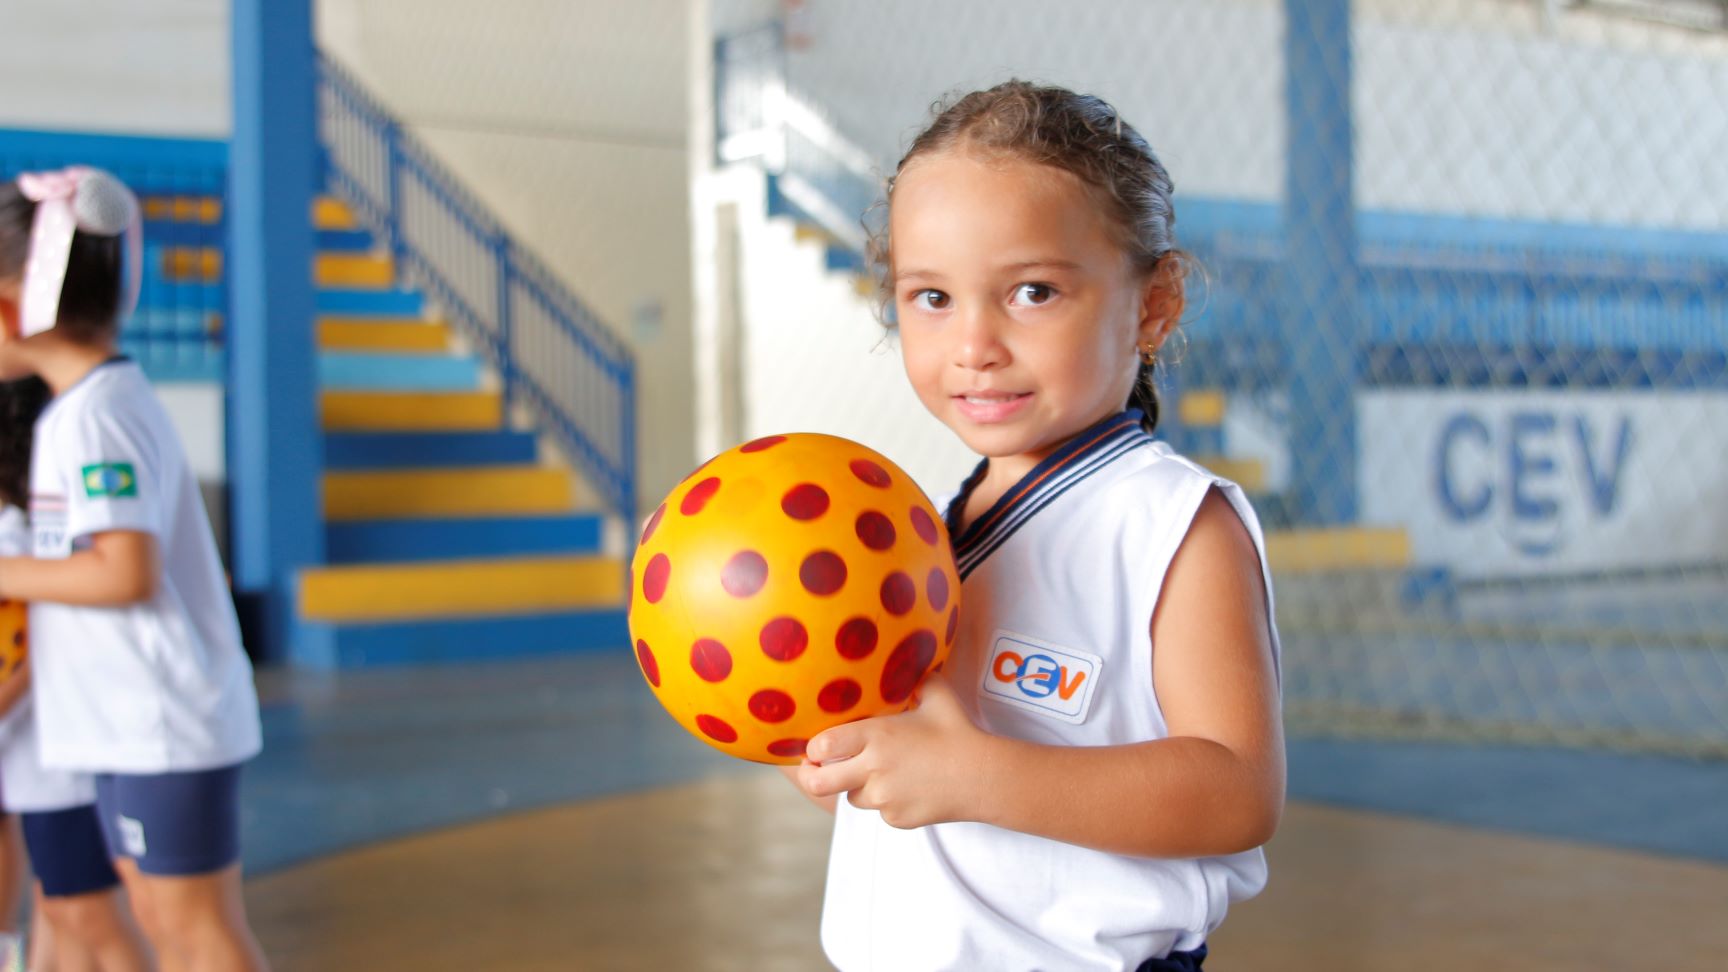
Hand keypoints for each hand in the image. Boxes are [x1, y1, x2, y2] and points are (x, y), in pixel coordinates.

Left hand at [793, 673, 991, 829]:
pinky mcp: (897, 819)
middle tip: (815, 771)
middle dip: (811, 777)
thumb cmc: (959, 731)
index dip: (814, 747)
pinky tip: (908, 788)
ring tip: (883, 773)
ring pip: (853, 797)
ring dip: (859, 788)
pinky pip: (880, 812)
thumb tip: (905, 661)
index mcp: (876, 735)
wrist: (984, 776)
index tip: (816, 746)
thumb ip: (913, 678)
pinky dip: (887, 803)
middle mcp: (874, 768)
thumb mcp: (935, 694)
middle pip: (819, 782)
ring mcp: (885, 798)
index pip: (822, 745)